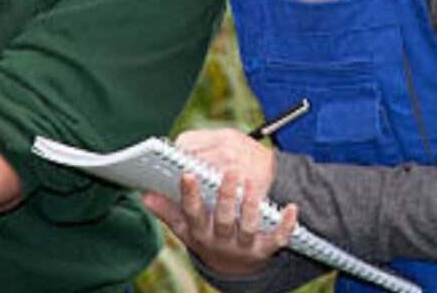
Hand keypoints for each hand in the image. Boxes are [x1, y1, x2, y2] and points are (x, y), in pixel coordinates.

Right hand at [141, 128, 297, 277]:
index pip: (192, 212)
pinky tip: (292, 208)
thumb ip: (168, 210)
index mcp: (199, 231)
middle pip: (222, 219)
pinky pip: (277, 239)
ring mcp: (243, 245)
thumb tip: (145, 196)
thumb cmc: (206, 234)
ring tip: (253, 182)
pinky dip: (286, 226)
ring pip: (248, 227)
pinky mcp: (265, 249)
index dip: (189, 194)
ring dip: (251, 206)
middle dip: (225, 195)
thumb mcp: (184, 228)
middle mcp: (220, 240)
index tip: (187, 172)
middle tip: (229, 169)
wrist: (233, 268)